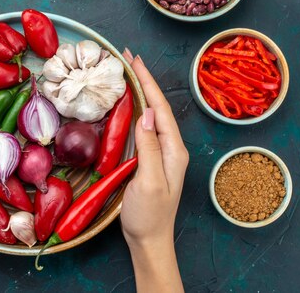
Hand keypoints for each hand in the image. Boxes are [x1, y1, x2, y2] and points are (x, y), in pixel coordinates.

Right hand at [120, 49, 187, 292]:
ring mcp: (160, 153)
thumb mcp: (149, 182)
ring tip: (126, 73)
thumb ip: (150, 148)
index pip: (159, 108)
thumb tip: (145, 115)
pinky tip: (126, 104)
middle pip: (156, 107)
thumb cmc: (149, 215)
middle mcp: (170, 147)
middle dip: (144, 81)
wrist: (150, 240)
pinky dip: (134, 109)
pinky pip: (143, 127)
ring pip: (150, 115)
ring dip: (139, 92)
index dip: (147, 83)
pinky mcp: (150, 159)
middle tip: (128, 58)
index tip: (135, 61)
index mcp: (174, 150)